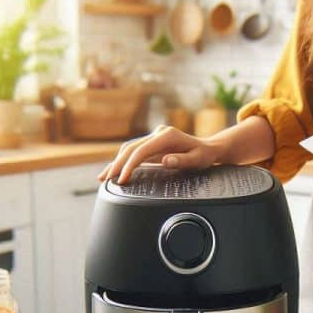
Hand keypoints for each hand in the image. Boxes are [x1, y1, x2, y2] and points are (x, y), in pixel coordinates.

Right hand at [98, 125, 220, 183]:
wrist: (208, 148)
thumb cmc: (204, 155)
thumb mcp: (198, 160)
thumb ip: (182, 161)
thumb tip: (165, 161)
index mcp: (167, 136)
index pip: (142, 151)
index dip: (130, 165)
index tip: (123, 179)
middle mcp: (158, 133)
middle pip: (131, 148)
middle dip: (117, 164)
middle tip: (106, 179)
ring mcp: (154, 137)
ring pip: (129, 148)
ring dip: (116, 162)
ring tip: (104, 177)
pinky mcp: (152, 144)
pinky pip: (134, 152)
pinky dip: (123, 161)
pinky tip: (115, 170)